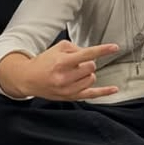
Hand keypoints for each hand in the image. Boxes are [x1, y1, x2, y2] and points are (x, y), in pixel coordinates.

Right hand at [0, 41, 120, 100]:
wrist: (29, 79)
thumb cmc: (44, 63)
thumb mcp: (57, 48)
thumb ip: (75, 48)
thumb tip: (90, 54)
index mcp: (62, 62)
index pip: (87, 54)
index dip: (102, 50)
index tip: (114, 47)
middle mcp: (65, 77)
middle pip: (91, 67)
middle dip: (87, 63)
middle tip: (76, 63)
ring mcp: (68, 89)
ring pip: (92, 78)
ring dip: (87, 73)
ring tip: (75, 73)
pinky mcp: (71, 97)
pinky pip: (92, 94)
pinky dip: (104, 92)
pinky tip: (114, 89)